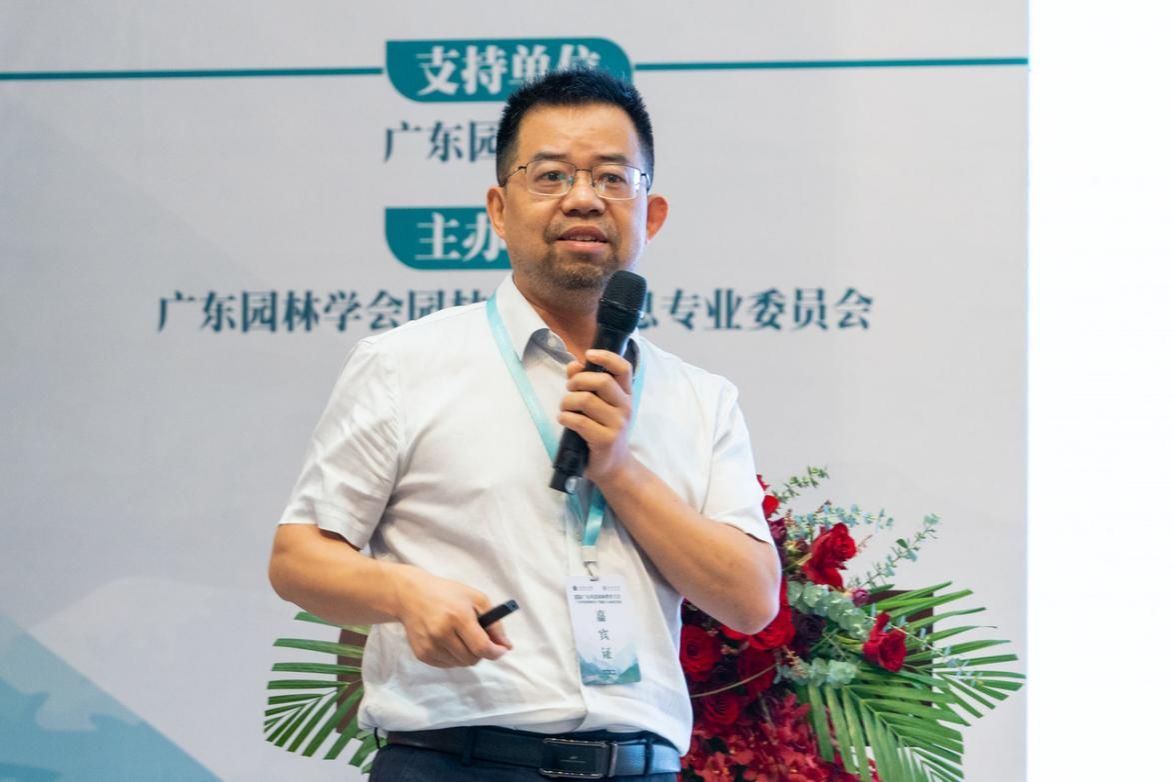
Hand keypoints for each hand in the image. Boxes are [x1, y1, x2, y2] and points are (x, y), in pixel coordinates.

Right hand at [394, 565, 512, 667]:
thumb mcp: (476, 599)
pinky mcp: (421, 654)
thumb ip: (494, 623)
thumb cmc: (448, 594)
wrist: (412, 596)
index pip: (481, 647)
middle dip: (481, 652)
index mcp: (458, 617)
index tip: (501, 650)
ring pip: (460, 664)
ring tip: (461, 637)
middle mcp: (442, 633)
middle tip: (479, 638)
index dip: (495, 652)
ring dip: (467, 655)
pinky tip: (449, 641)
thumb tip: (506, 646)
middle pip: (472, 659)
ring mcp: (430, 645)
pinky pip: (447, 665)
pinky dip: (453, 657)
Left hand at [559, 349, 633, 484]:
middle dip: (578, 381)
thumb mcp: (598, 406)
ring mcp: (617, 424)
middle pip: (601, 381)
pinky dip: (565, 417)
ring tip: (564, 408)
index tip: (589, 354)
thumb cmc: (602, 431)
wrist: (613, 466)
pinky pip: (579, 421)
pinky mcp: (605, 440)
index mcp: (626, 395)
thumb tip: (573, 365)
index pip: (624, 368)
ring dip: (567, 401)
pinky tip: (564, 420)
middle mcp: (625, 407)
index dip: (607, 357)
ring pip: (586, 400)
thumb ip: (586, 383)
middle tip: (569, 389)